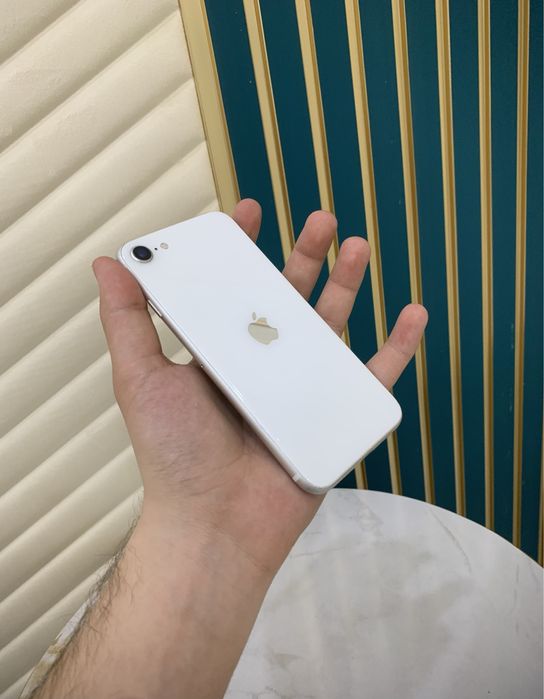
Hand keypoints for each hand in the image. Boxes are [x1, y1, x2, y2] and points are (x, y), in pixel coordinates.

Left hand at [93, 200, 426, 575]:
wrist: (215, 523)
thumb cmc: (175, 451)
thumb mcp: (141, 378)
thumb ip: (127, 321)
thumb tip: (109, 261)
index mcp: (221, 349)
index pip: (236, 287)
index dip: (245, 249)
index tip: (251, 211)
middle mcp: (263, 361)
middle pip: (291, 297)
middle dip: (307, 255)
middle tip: (322, 219)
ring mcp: (301, 386)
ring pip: (333, 326)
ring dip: (350, 285)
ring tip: (359, 247)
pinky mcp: (334, 414)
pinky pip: (374, 376)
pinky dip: (399, 348)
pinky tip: (414, 315)